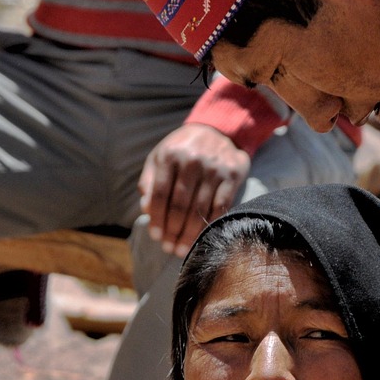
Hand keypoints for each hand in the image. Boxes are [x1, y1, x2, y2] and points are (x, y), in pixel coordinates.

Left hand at [139, 123, 249, 256]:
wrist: (218, 130)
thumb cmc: (183, 149)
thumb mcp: (160, 157)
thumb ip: (150, 181)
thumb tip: (147, 210)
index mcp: (170, 155)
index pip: (161, 194)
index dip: (157, 219)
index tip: (156, 237)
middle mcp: (192, 161)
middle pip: (180, 205)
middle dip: (173, 231)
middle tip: (169, 248)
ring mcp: (214, 169)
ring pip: (200, 209)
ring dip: (190, 233)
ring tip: (182, 249)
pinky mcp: (232, 176)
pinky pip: (220, 206)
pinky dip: (210, 224)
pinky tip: (203, 237)